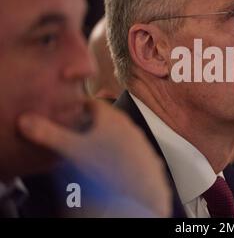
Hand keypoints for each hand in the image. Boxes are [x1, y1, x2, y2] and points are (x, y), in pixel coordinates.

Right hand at [17, 100, 171, 216]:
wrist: (141, 191)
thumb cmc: (107, 166)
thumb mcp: (73, 149)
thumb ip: (50, 134)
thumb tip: (26, 121)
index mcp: (111, 118)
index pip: (94, 102)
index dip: (80, 105)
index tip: (70, 110)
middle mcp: (129, 126)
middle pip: (107, 119)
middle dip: (92, 124)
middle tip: (77, 132)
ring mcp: (141, 142)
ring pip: (121, 135)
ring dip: (108, 140)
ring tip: (93, 151)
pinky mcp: (148, 159)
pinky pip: (131, 153)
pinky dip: (120, 156)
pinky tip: (112, 167)